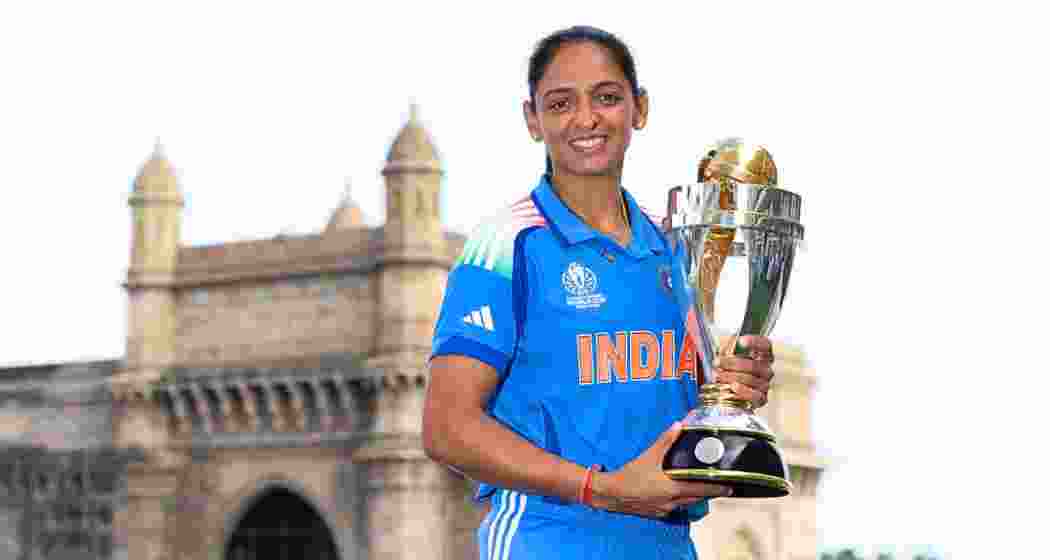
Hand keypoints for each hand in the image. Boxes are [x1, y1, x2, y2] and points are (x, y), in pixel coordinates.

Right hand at [590, 421, 731, 518]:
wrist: (610, 494)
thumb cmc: (629, 475)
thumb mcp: (648, 456)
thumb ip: (665, 441)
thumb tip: (678, 425)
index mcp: (672, 489)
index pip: (701, 489)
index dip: (716, 489)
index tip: (730, 487)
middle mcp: (671, 502)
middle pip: (697, 498)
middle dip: (709, 493)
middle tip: (721, 486)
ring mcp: (664, 510)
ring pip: (686, 504)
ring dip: (695, 496)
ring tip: (702, 486)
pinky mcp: (657, 513)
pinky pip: (675, 507)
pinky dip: (681, 500)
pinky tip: (679, 492)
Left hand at [716, 335, 774, 408]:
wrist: (728, 389)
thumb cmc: (729, 369)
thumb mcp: (727, 354)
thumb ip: (730, 347)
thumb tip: (731, 344)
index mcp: (762, 355)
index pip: (765, 345)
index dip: (755, 342)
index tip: (740, 341)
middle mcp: (766, 369)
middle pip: (754, 365)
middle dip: (733, 363)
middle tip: (717, 362)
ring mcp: (765, 384)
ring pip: (751, 379)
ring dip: (732, 377)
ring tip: (719, 375)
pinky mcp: (761, 398)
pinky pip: (755, 395)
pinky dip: (743, 391)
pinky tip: (733, 386)